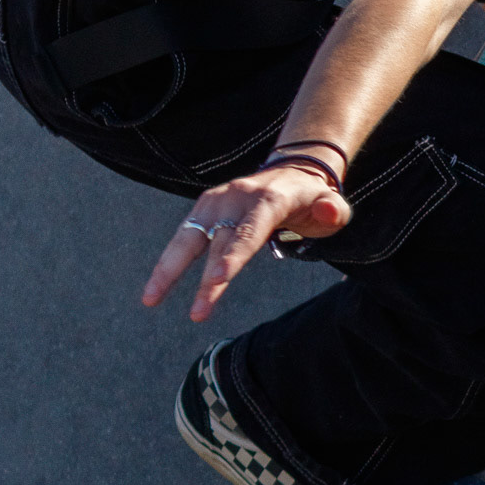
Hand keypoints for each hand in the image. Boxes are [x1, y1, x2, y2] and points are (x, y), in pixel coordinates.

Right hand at [141, 164, 351, 320]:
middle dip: (206, 279)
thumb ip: (333, 212)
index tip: (218, 278)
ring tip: (151, 300)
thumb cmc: (312, 199)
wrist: (292, 172)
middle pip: (219, 241)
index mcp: (270, 199)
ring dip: (169, 268)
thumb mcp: (332, 205)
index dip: (234, 255)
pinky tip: (155, 288)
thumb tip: (330, 212)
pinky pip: (184, 236)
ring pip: (189, 236)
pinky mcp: (204, 207)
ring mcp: (217, 200)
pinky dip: (169, 261)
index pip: (250, 230)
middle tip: (198, 313)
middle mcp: (238, 197)